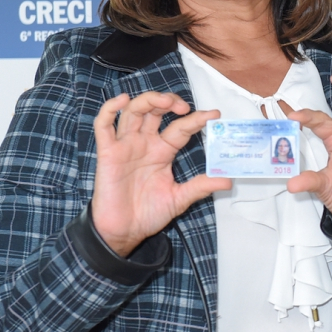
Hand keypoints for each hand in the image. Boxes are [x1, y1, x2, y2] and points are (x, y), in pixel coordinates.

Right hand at [91, 91, 230, 255]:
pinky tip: (123, 100)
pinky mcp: (108, 152)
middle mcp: (145, 143)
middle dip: (170, 102)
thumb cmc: (148, 214)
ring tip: (164, 101)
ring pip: (134, 111)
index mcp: (163, 151)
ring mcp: (126, 145)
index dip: (196, 119)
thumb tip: (228, 181)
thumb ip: (200, 187)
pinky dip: (110, 108)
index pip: (181, 128)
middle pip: (155, 110)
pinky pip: (104, 125)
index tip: (214, 115)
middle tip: (184, 107)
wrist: (124, 231)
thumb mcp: (179, 198)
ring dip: (148, 100)